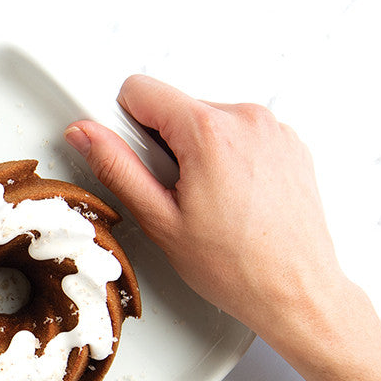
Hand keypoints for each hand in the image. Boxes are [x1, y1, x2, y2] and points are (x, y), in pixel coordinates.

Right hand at [63, 74, 341, 345]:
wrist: (294, 290)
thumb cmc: (237, 266)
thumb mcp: (159, 220)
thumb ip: (117, 167)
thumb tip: (86, 134)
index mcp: (209, 133)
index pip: (141, 90)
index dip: (123, 124)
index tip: (130, 154)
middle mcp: (246, 119)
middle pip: (176, 108)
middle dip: (164, 146)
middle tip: (175, 196)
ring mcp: (273, 130)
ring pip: (208, 123)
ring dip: (197, 153)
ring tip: (207, 202)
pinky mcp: (288, 144)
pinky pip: (240, 136)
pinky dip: (228, 160)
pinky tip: (231, 200)